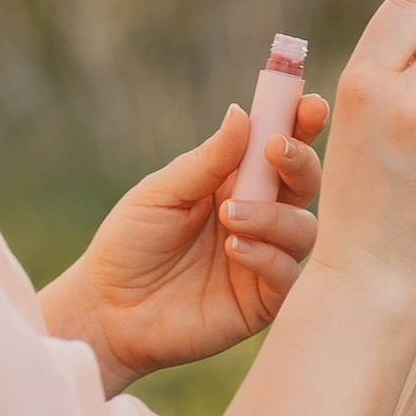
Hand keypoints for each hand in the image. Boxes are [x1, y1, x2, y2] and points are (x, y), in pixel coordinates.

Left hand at [41, 90, 327, 389]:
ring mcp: (263, 260)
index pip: (280, 150)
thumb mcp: (162, 193)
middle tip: (276, 151)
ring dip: (273, 215)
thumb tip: (243, 113)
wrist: (107, 310)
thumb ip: (207, 161)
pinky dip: (267, 256)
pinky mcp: (261, 301)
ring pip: (303, 229)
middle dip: (300, 162)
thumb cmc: (129, 245)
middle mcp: (259, 218)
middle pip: (306, 184)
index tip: (309, 105)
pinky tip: (233, 249)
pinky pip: (287, 274)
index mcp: (235, 183)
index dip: (301, 125)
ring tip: (228, 216)